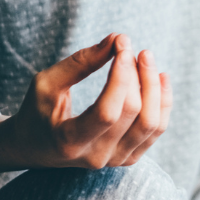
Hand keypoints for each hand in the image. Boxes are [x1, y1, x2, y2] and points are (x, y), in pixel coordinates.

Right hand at [2, 33, 173, 168]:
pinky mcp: (129, 157)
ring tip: (146, 58)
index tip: (121, 45)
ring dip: (154, 87)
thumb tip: (116, 39)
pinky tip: (161, 77)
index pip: (108, 112)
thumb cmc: (37, 111)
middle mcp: (96, 157)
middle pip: (133, 113)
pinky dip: (163, 102)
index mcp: (70, 142)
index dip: (121, 76)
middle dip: (137, 75)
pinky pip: (157, 129)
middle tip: (130, 48)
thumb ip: (80, 63)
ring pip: (152, 123)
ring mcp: (116, 160)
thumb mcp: (47, 84)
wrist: (36, 147)